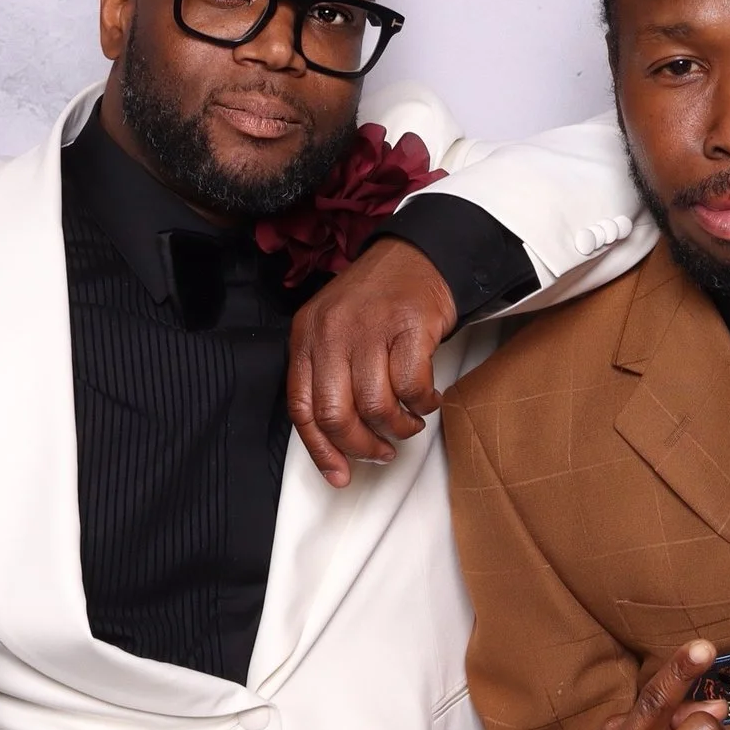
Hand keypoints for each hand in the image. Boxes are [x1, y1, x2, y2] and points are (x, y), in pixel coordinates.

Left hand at [285, 237, 455, 487]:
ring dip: (398, 427)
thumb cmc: (376, 302)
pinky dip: (423, 403)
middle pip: (336, 415)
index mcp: (306, 336)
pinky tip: (427, 398)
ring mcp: (370, 327)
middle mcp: (332, 332)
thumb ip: (327, 378)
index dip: (321, 450)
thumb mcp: (333, 331)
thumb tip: (336, 443)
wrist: (417, 255)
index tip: (339, 473)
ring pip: (376, 406)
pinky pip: (412, 386)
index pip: (302, 408)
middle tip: (381, 450)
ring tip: (408, 421)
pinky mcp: (409, 326)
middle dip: (361, 445)